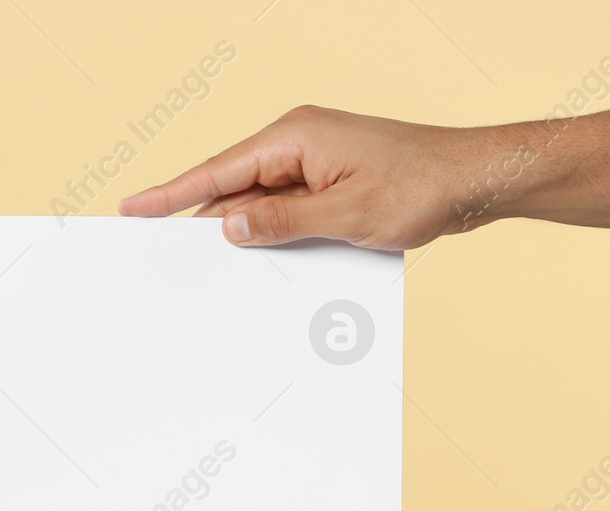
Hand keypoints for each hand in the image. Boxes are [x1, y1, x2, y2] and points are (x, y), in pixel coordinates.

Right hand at [117, 104, 609, 249]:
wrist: (478, 179)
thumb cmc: (423, 187)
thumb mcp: (347, 215)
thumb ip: (282, 222)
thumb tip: (227, 226)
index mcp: (295, 138)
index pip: (217, 171)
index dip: (170, 193)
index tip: (131, 208)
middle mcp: (299, 143)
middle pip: (232, 188)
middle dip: (201, 223)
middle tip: (162, 259)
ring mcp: (315, 161)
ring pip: (260, 203)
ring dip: (246, 236)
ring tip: (214, 272)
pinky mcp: (330, 180)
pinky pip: (287, 209)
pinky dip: (275, 235)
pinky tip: (268, 264)